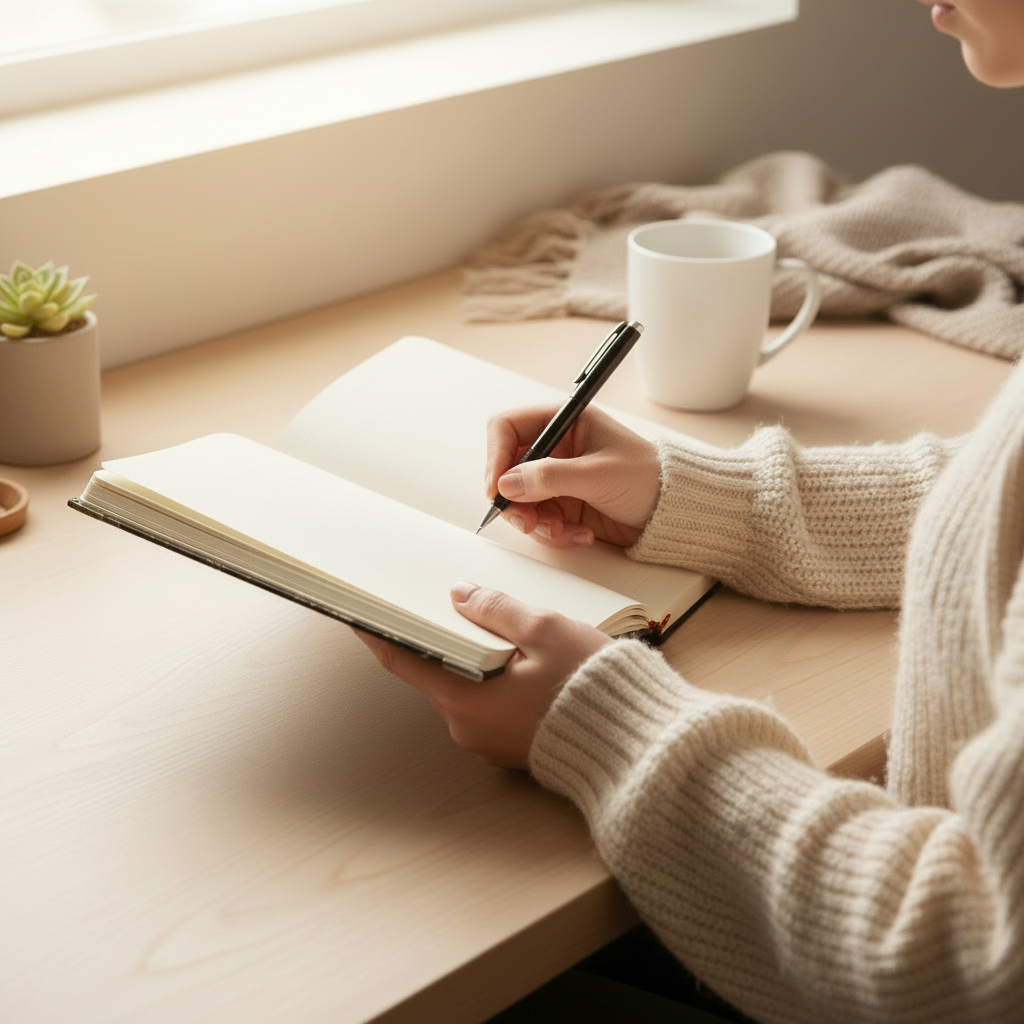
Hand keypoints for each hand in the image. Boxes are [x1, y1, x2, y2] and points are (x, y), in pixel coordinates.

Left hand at [354, 582, 610, 767]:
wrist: (635, 744)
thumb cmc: (592, 689)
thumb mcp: (543, 630)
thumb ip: (496, 609)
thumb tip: (462, 596)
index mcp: (465, 701)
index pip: (404, 662)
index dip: (380, 633)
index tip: (361, 613)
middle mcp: (468, 729)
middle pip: (440, 673)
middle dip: (441, 638)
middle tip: (445, 604)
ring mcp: (491, 742)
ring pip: (469, 687)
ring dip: (475, 658)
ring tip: (494, 625)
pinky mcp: (514, 746)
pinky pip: (491, 704)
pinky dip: (495, 678)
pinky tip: (520, 657)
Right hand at [485, 404, 659, 547]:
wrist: (673, 512)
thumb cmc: (649, 478)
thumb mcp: (599, 474)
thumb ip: (550, 477)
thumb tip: (507, 483)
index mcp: (564, 422)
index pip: (507, 428)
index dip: (496, 455)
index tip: (496, 487)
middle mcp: (555, 448)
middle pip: (506, 470)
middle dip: (515, 500)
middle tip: (529, 521)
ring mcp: (556, 479)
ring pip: (519, 501)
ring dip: (535, 522)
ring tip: (562, 532)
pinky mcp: (563, 505)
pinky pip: (539, 521)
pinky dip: (553, 533)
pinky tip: (579, 535)